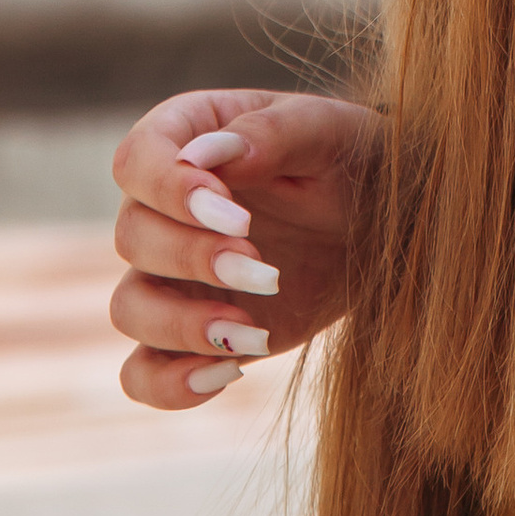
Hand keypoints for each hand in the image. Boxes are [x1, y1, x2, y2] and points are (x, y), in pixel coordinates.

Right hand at [108, 87, 374, 408]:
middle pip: (132, 236)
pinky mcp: (192, 335)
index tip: (236, 216)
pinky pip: (142, 372)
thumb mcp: (331, 132)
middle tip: (265, 271)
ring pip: (129, 307)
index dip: (169, 191)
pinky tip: (228, 373)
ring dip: (181, 326)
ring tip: (250, 333)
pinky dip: (169, 383)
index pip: (137, 160)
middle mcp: (165, 207)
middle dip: (193, 260)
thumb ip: (273, 132)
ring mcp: (173, 276)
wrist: (386, 227)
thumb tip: (204, 154)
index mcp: (190, 137)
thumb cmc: (356, 160)